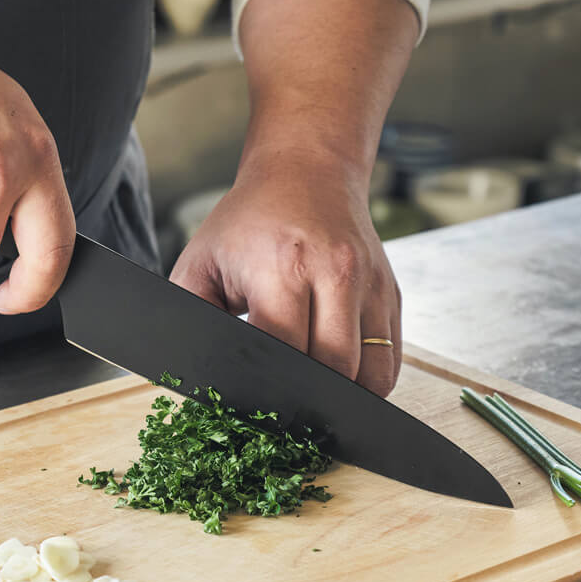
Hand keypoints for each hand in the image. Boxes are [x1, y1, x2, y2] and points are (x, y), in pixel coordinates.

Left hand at [169, 151, 401, 395]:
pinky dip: (369, 381)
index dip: (266, 385)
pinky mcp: (391, 293)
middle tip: (281, 409)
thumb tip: (189, 371)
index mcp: (283, 266)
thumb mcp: (202, 262)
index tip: (251, 399)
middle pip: (333, 369)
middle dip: (306, 397)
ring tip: (313, 398)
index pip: (284, 352)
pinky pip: (391, 360)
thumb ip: (191, 316)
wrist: (307, 172)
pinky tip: (341, 380)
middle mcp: (336, 273)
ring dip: (342, 395)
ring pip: (370, 372)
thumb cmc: (249, 222)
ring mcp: (371, 284)